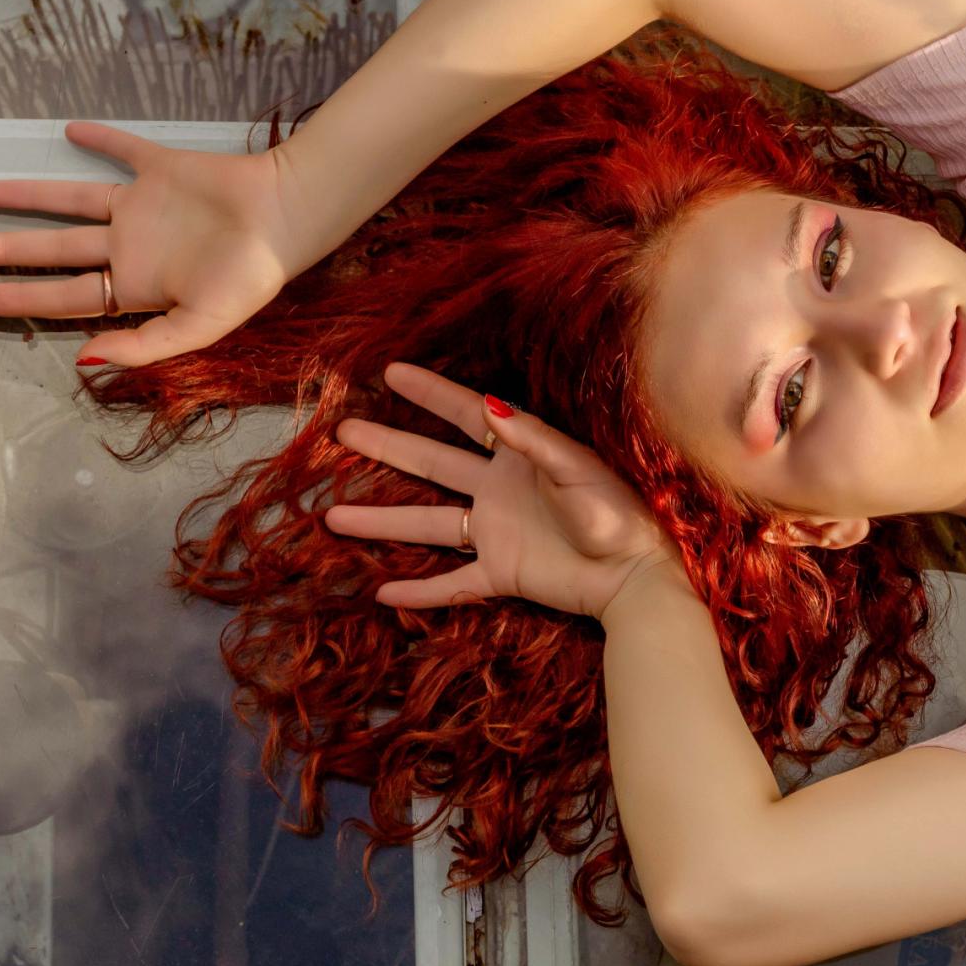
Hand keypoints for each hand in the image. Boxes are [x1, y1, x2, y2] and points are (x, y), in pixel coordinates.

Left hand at [0, 122, 305, 366]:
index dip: (20, 298)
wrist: (286, 215)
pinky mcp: (165, 170)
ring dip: (33, 197)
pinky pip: (125, 152)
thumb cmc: (250, 276)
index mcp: (140, 286)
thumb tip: (84, 360)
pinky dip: (101, 141)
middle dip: (9, 253)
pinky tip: (71, 132)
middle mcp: (134, 248)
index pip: (66, 295)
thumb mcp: (200, 325)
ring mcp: (147, 209)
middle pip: (58, 251)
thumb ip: (145, 346)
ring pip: (74, 202)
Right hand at [324, 363, 679, 617]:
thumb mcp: (578, 470)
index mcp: (519, 456)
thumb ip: (532, 441)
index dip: (429, 393)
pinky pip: (452, 584)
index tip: (390, 371)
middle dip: (388, 447)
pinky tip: (382, 593)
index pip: (465, 416)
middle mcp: (499, 490)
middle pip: (432, 465)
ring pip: (427, 524)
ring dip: (381, 523)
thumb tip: (489, 404)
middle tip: (343, 431)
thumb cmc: (618, 514)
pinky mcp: (501, 574)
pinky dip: (420, 592)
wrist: (634, 576)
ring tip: (331, 517)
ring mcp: (497, 533)